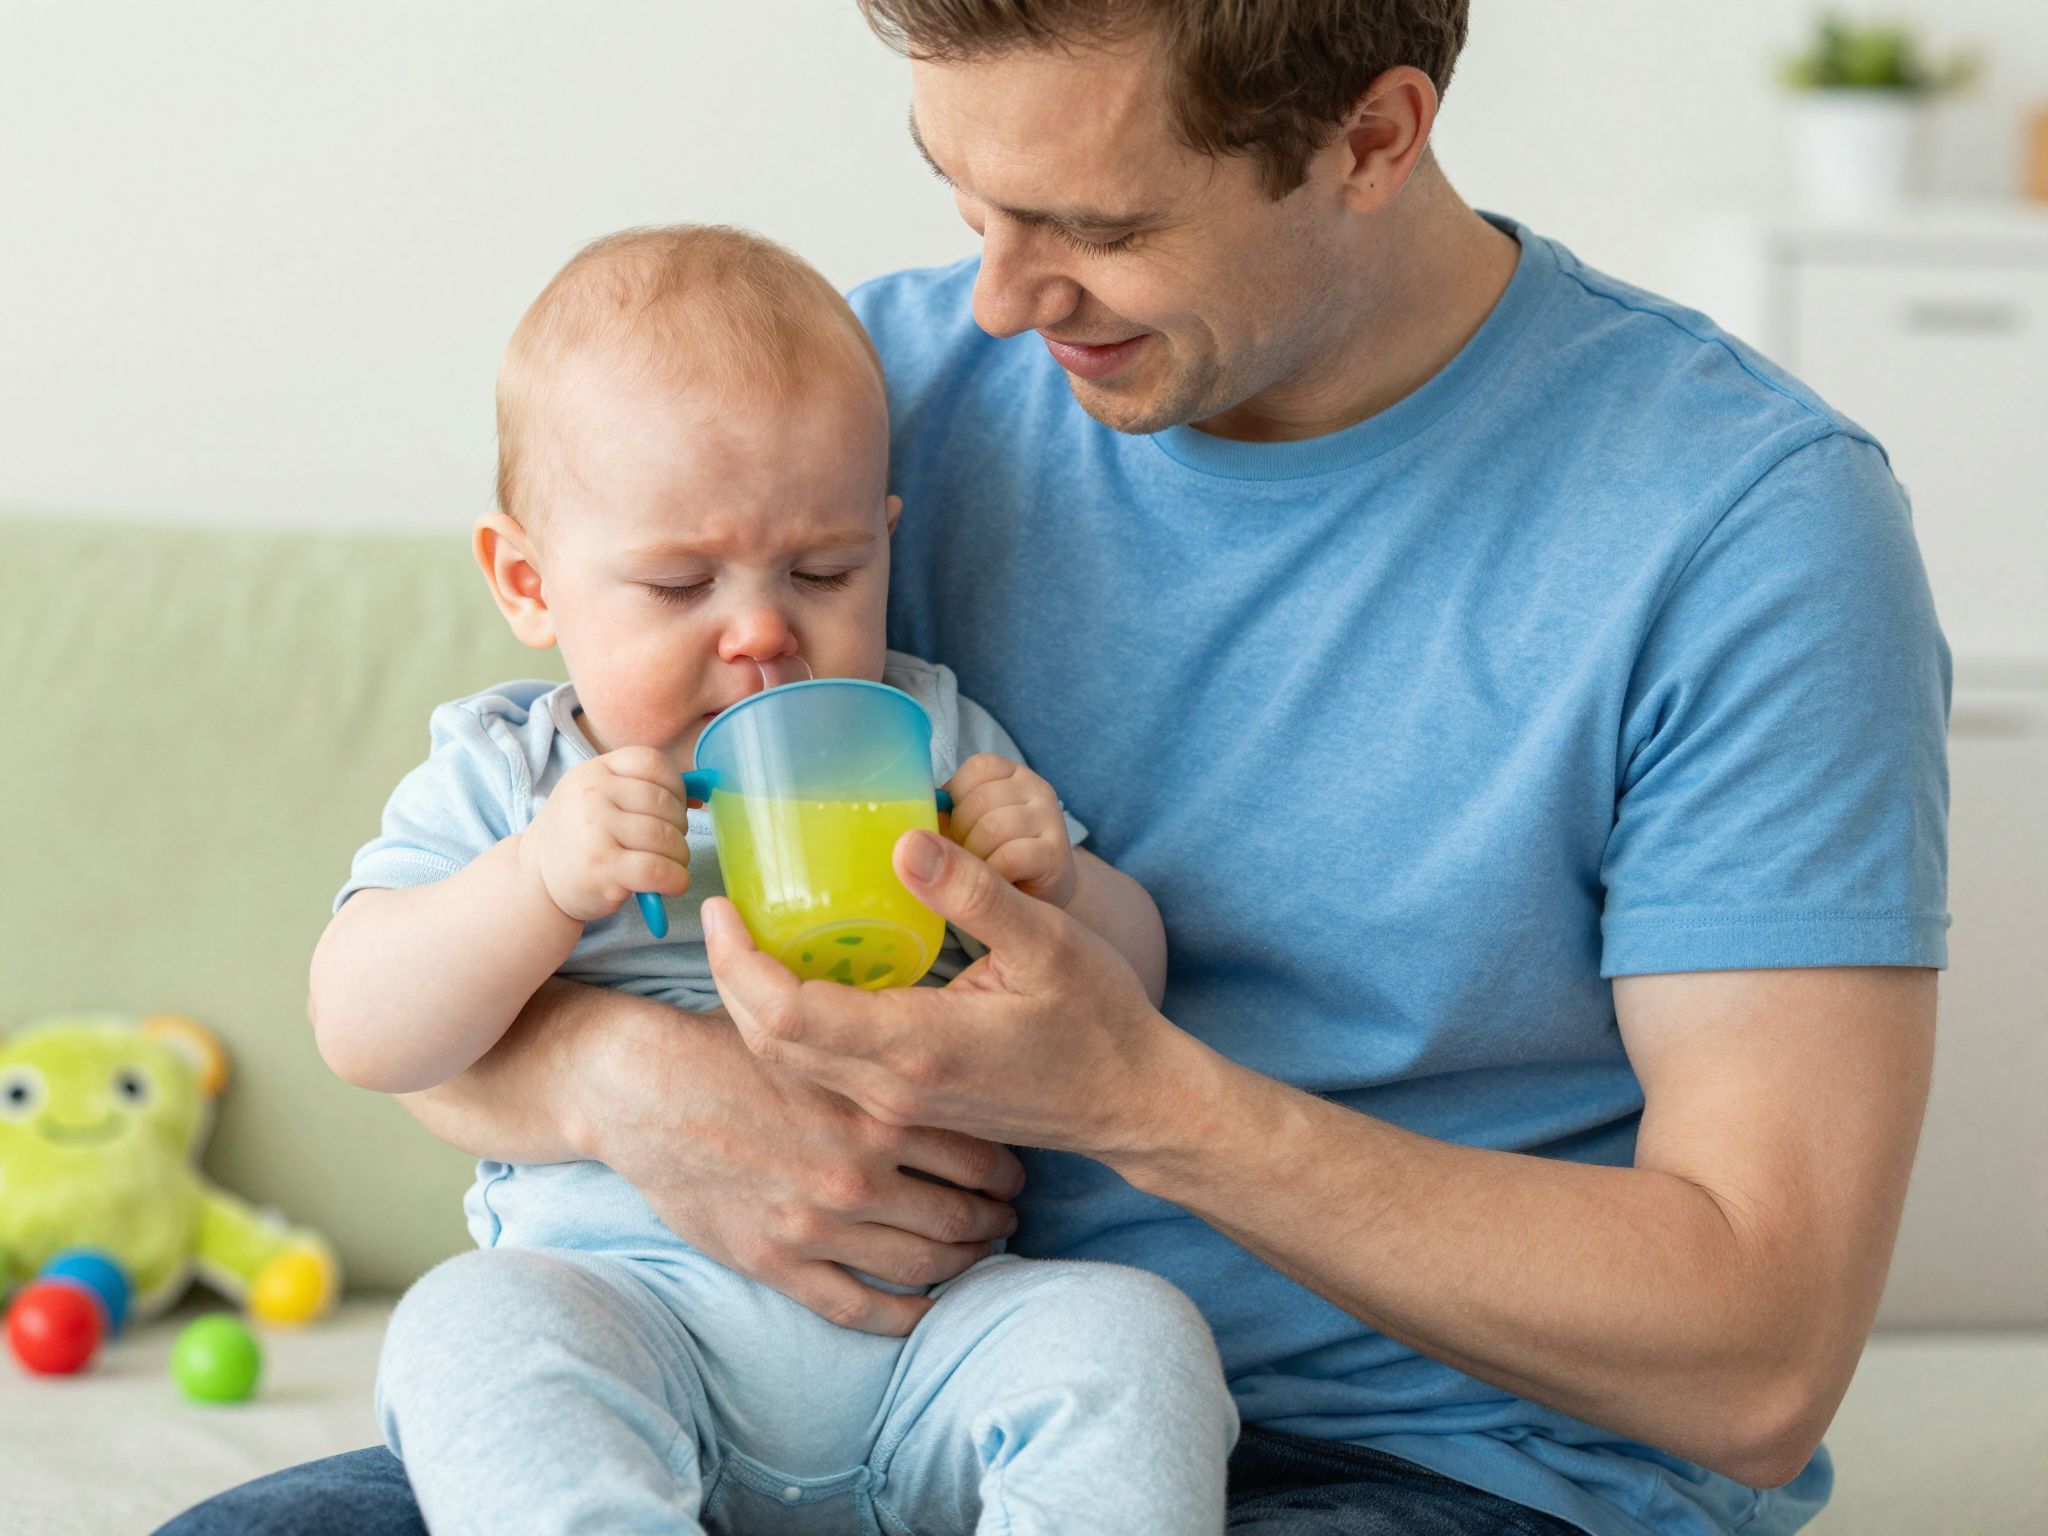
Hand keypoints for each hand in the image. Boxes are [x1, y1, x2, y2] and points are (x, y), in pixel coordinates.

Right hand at [520, 747, 687, 922]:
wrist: (535, 878)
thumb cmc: (579, 837)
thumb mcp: (597, 798)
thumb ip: (640, 788)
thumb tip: (703, 791)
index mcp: (594, 770)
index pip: (653, 763)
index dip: (676, 786)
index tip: (676, 807)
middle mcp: (593, 795)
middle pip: (665, 803)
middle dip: (680, 828)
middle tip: (671, 844)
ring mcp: (596, 831)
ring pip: (666, 838)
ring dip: (680, 856)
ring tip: (671, 865)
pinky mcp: (603, 868)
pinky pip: (659, 869)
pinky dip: (676, 880)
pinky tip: (671, 884)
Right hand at [581, 1003, 1025, 1335]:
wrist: (642, 1088)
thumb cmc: (727, 1048)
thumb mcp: (817, 1037)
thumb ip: (876, 1057)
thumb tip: (935, 1054)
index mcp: (874, 1109)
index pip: (976, 1151)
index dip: (1006, 1165)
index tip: (1013, 1169)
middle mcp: (858, 1173)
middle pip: (960, 1214)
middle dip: (994, 1219)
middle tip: (1006, 1216)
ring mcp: (819, 1225)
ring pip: (921, 1262)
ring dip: (962, 1263)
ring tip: (977, 1254)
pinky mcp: (778, 1261)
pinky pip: (858, 1305)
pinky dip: (904, 1315)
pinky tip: (925, 1310)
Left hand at [703, 828, 1184, 1155]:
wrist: (1132, 1105)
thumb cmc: (1100, 1021)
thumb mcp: (1048, 940)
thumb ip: (973, 892)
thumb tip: (904, 839)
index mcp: (916, 1045)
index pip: (785, 1013)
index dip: (736, 961)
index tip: (722, 907)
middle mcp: (890, 1088)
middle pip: (766, 1042)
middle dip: (728, 979)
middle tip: (721, 914)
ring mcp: (894, 1106)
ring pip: (787, 1064)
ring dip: (753, 1005)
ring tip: (748, 939)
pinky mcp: (903, 1107)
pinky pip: (819, 1072)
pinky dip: (790, 1027)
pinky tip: (804, 978)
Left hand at [943, 753, 1074, 906]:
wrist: (1040, 902)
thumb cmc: (991, 863)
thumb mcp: (962, 834)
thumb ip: (940, 822)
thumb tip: (908, 835)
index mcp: (1008, 774)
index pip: (974, 770)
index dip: (957, 806)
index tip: (962, 833)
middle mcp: (1034, 787)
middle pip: (978, 802)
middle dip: (962, 839)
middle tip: (974, 861)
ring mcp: (1049, 819)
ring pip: (991, 829)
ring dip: (976, 862)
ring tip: (987, 874)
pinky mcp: (1055, 854)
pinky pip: (1008, 858)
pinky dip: (994, 877)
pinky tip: (1001, 884)